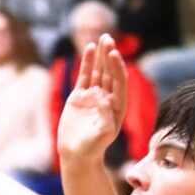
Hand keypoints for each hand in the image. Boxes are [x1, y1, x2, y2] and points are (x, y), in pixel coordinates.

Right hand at [58, 35, 127, 161]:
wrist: (76, 155)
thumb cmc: (91, 149)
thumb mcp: (102, 136)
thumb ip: (105, 118)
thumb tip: (102, 98)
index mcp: (117, 106)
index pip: (119, 82)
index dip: (117, 67)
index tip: (114, 54)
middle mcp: (107, 98)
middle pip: (110, 72)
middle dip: (109, 55)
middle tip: (108, 39)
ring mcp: (93, 96)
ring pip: (98, 71)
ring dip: (100, 55)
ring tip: (101, 38)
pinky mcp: (79, 96)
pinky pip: (84, 76)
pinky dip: (86, 63)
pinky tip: (89, 49)